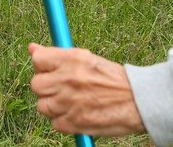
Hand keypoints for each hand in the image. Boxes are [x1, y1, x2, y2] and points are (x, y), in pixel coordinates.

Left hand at [28, 43, 144, 136]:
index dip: (42, 66)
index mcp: (72, 59)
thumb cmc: (114, 79)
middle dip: (46, 87)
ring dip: (53, 105)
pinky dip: (63, 121)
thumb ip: (57, 56)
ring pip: (42, 106)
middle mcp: (68, 79)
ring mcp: (69, 103)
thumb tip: (32, 48)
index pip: (38, 60)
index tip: (49, 70)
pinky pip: (55, 123)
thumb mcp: (87, 58)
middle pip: (36, 84)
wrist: (140, 101)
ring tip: (70, 102)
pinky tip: (76, 114)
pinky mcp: (74, 123)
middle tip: (60, 88)